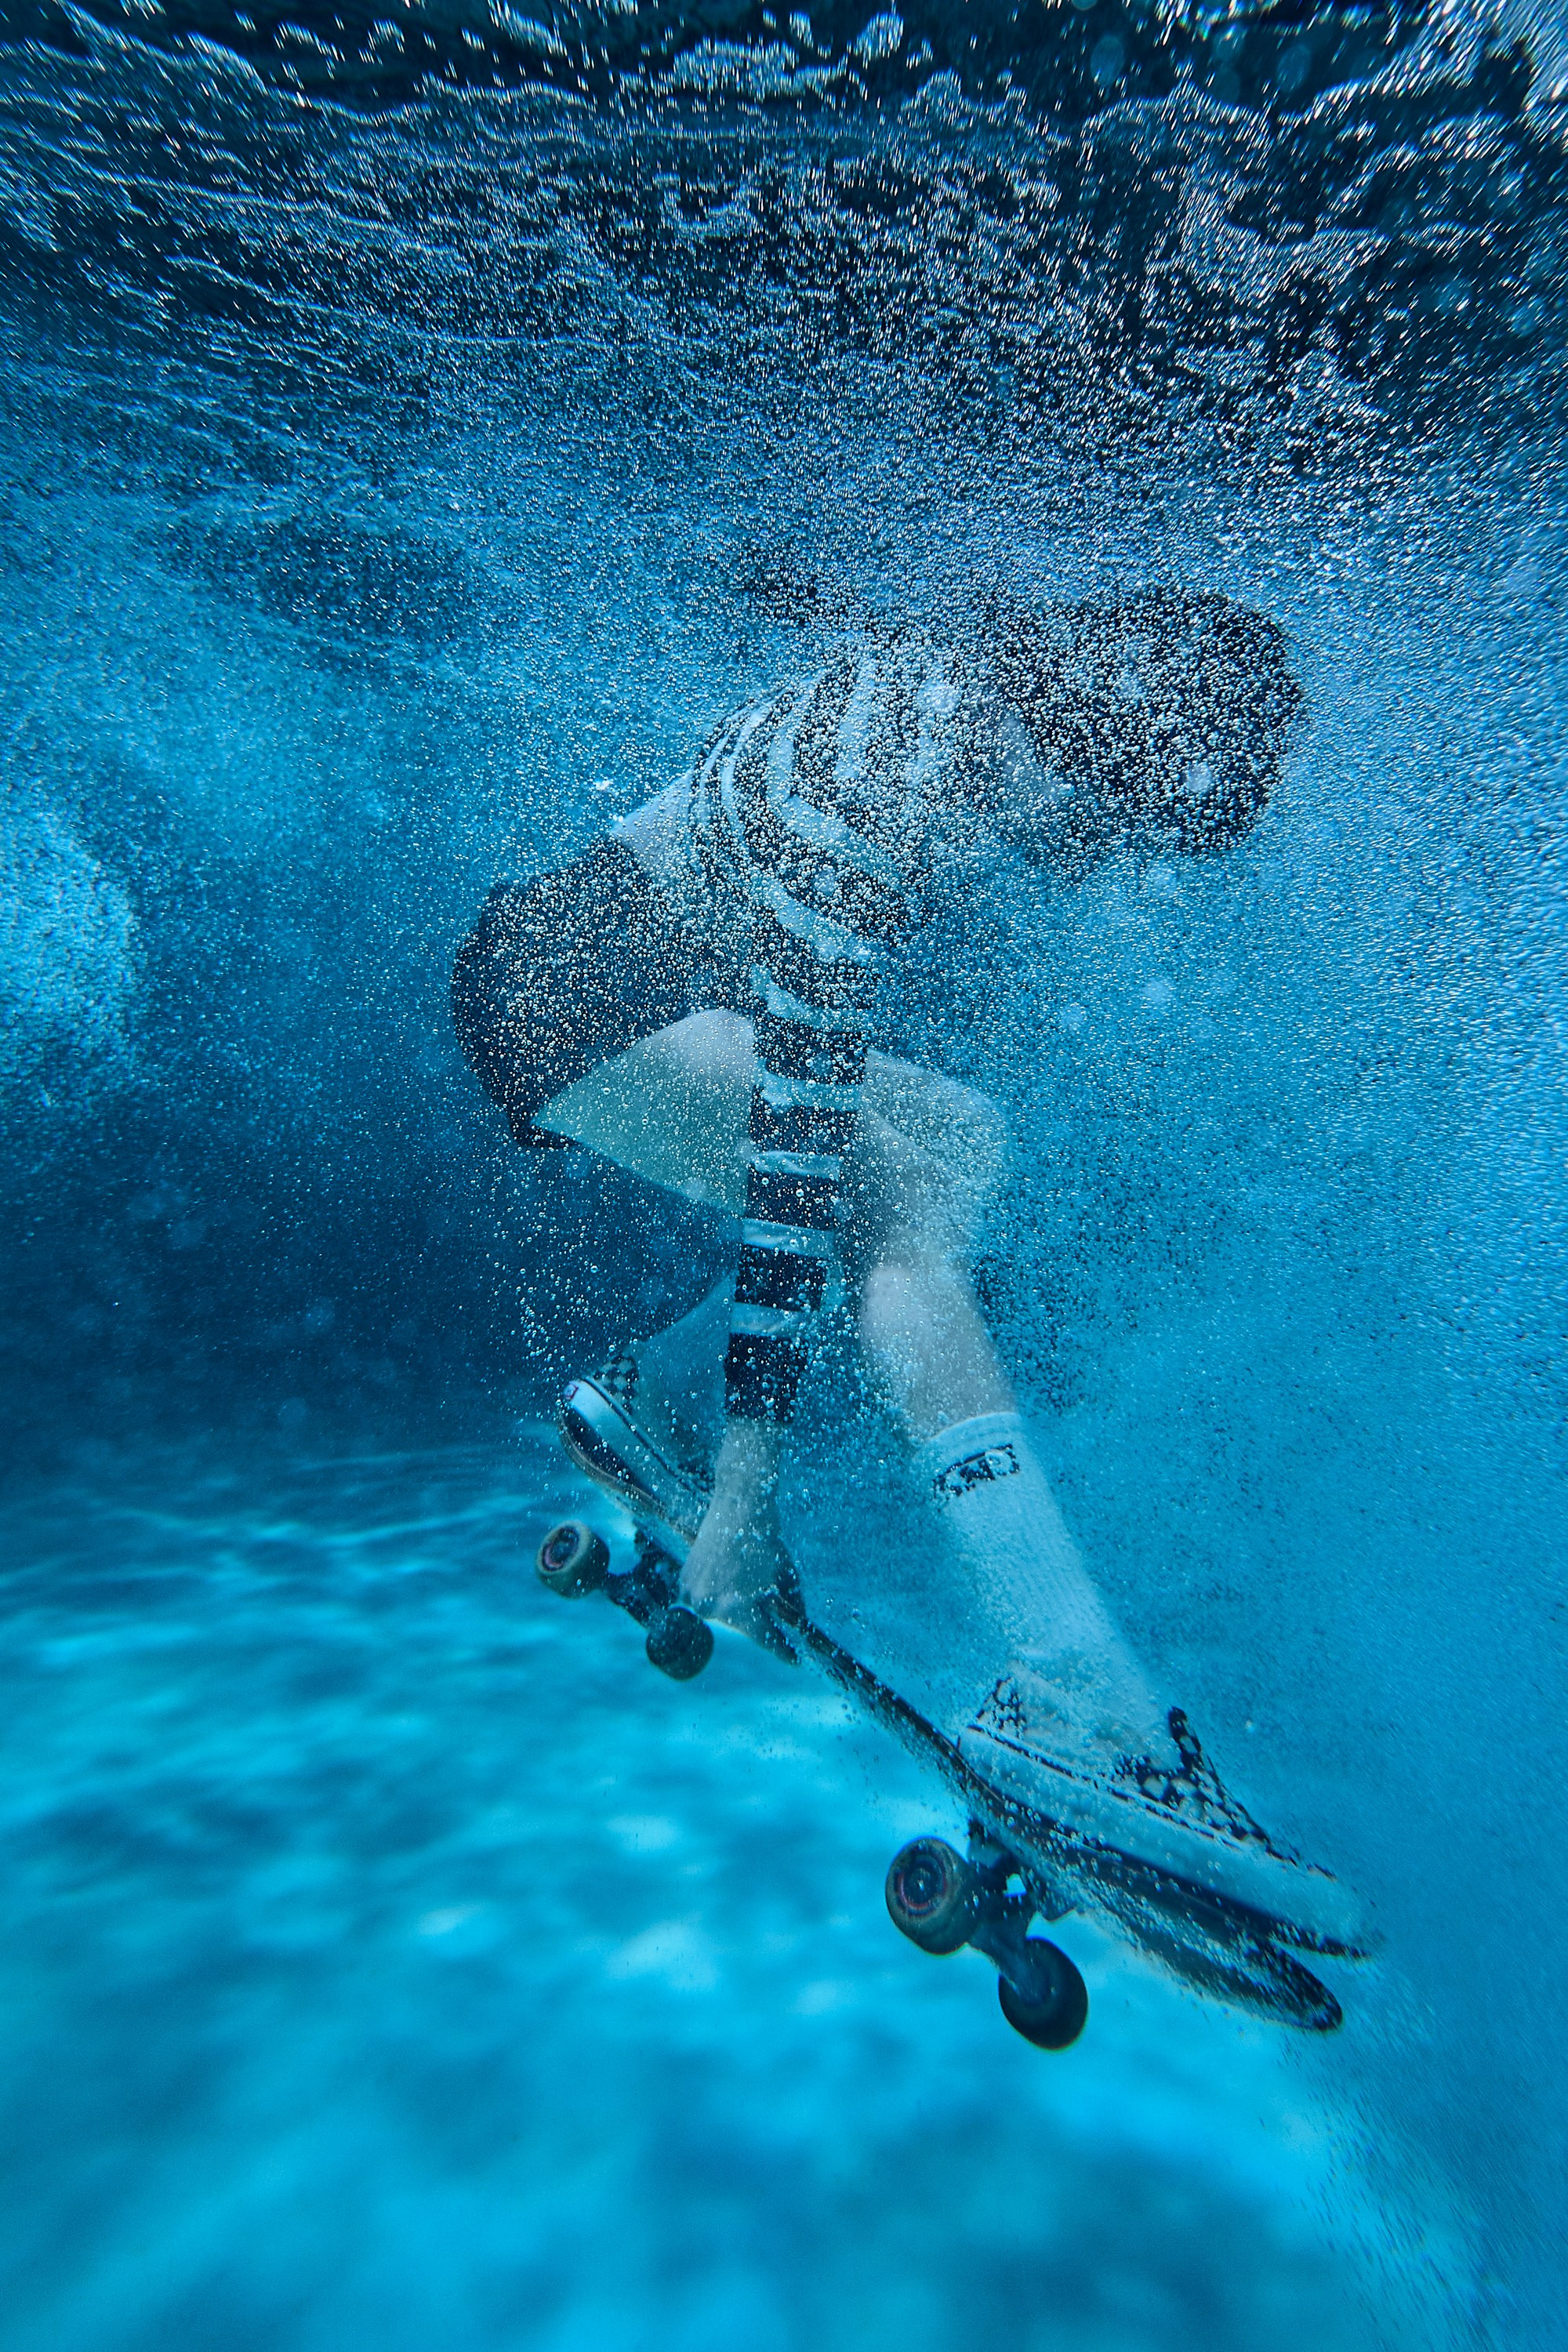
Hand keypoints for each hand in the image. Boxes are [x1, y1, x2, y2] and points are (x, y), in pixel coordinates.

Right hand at [681, 1420, 793, 1641]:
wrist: (739, 1505)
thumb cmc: (765, 1539)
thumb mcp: (786, 1573)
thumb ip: (793, 1601)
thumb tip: (800, 1622)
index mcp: (739, 1608)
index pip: (765, 1639)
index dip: (783, 1650)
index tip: (794, 1659)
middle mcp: (712, 1607)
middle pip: (741, 1622)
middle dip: (754, 1612)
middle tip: (763, 1591)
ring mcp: (693, 1596)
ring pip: (720, 1610)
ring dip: (732, 1602)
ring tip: (741, 1575)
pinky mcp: (683, 1582)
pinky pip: (701, 1598)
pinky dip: (713, 1591)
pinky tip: (723, 1573)